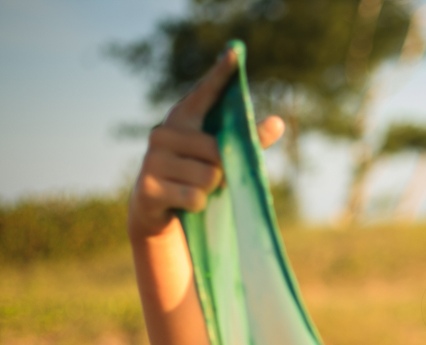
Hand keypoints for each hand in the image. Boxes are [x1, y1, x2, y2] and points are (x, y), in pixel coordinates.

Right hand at [128, 48, 284, 240]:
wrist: (156, 211)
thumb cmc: (194, 178)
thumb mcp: (220, 159)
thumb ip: (247, 142)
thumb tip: (277, 122)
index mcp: (183, 119)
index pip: (205, 92)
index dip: (221, 72)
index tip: (237, 51)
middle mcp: (163, 133)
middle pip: (218, 151)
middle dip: (223, 171)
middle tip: (212, 180)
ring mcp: (152, 159)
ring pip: (209, 177)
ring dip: (211, 191)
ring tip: (195, 190)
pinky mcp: (148, 187)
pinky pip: (195, 197)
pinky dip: (199, 205)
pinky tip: (185, 204)